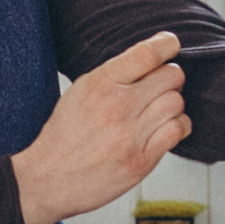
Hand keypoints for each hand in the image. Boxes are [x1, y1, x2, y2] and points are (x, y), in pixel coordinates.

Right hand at [12, 32, 191, 223]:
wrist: (47, 179)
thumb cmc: (64, 135)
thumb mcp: (78, 93)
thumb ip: (112, 76)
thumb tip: (151, 58)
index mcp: (98, 84)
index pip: (146, 54)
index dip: (166, 45)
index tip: (170, 44)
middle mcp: (116, 107)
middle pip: (171, 76)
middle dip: (170, 78)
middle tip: (160, 86)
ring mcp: (130, 135)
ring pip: (177, 103)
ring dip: (172, 104)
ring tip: (158, 111)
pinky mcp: (141, 160)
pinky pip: (177, 130)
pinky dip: (177, 126)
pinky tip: (163, 128)